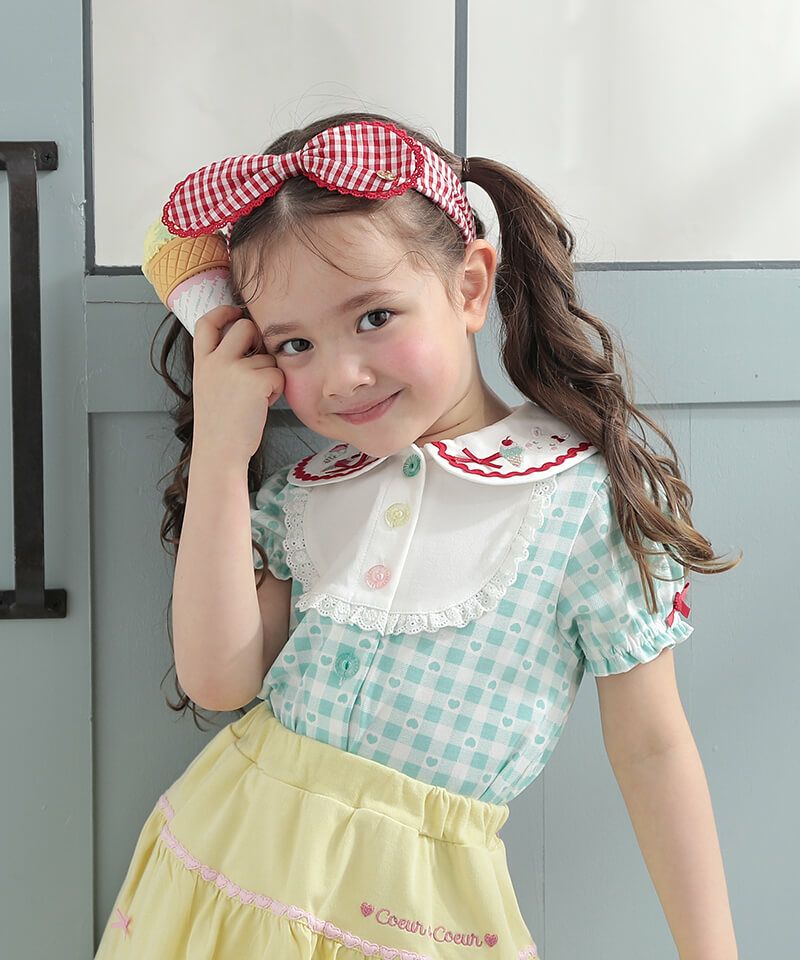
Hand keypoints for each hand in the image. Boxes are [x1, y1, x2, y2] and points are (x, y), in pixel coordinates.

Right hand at [191, 305, 284, 464]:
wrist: (220, 450)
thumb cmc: (219, 425)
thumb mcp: (209, 386)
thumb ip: (220, 364)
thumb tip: (248, 346)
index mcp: (202, 362)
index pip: (207, 322)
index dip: (223, 312)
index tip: (234, 310)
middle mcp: (216, 360)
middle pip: (244, 326)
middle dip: (257, 338)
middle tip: (257, 359)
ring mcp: (236, 369)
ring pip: (267, 356)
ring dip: (268, 374)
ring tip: (254, 397)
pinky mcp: (256, 381)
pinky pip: (278, 373)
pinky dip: (276, 389)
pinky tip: (263, 404)